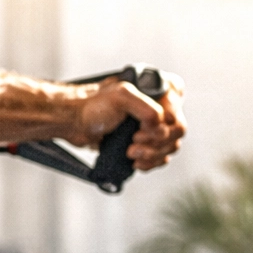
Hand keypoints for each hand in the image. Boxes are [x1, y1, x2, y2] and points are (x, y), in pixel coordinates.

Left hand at [71, 73, 185, 171]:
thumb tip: (160, 125)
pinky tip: (136, 162)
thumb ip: (147, 108)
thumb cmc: (92, 105)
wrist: (74, 121)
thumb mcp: (121, 97)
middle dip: (156, 141)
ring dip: (152, 154)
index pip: (177, 111)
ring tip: (131, 152)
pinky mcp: (145, 142)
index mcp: (159, 90)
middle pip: (177, 132)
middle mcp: (160, 107)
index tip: (142, 128)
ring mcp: (153, 126)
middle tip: (134, 141)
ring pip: (170, 146)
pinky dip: (151, 162)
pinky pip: (160, 157)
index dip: (163, 124)